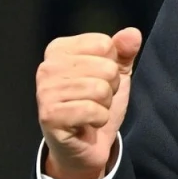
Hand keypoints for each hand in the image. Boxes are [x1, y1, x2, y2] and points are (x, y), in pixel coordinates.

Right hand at [36, 27, 142, 178]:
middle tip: (97, 98)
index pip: (104, 44)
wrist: (88, 144)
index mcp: (59, 49)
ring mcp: (45, 92)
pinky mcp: (49, 116)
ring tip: (93, 109)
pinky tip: (88, 123)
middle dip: (111, 86)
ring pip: (100, 89)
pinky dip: (100, 119)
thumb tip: (132, 33)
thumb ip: (124, 50)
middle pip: (105, 67)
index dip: (112, 63)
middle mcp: (47, 67)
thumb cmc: (97, 102)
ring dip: (105, 104)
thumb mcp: (116, 72)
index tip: (99, 78)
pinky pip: (92, 110)